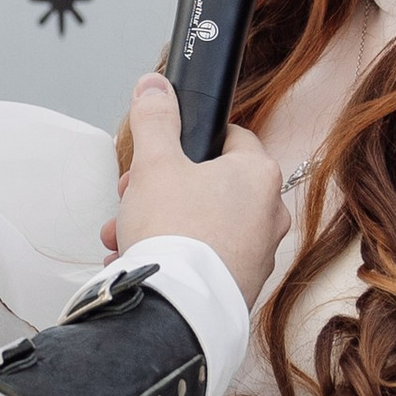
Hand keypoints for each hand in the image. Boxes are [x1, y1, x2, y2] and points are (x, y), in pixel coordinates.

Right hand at [114, 74, 284, 305]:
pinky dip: (175, 257)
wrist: (177, 308)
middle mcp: (269, 213)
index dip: (191, 141)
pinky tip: (140, 262)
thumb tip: (154, 86)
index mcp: (259, 174)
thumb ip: (155, 118)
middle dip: (162, 190)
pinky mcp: (242, 285)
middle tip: (132, 198)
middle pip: (211, 185)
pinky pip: (205, 260)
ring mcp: (259, 253)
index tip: (165, 152)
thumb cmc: (175, 234)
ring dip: (162, 225)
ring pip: (204, 224)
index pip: (231, 137)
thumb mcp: (155, 163)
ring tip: (126, 237)